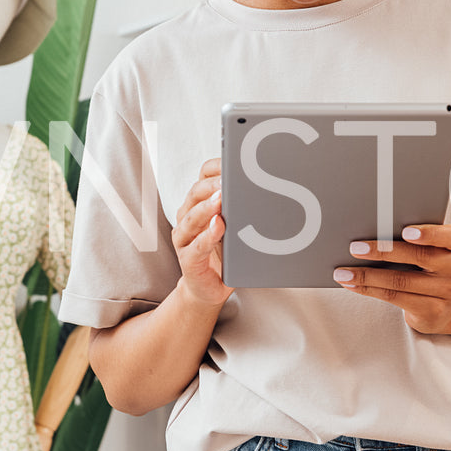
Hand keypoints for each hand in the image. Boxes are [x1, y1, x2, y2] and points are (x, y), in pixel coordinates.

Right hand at [172, 157, 231, 308]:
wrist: (208, 289)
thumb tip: (265, 190)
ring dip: (207, 207)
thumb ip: (240, 209)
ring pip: (192, 217)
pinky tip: (218, 227)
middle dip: (213, 185)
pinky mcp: (188, 259)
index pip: (203, 177)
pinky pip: (196, 245)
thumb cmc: (224, 255)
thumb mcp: (234, 228)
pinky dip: (207, 235)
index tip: (232, 161)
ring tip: (221, 199)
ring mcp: (185, 238)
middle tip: (229, 180)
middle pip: (195, 193)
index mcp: (199, 204)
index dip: (216, 167)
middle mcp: (188, 217)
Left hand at [332, 223, 450, 334]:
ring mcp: (447, 292)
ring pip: (400, 280)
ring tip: (344, 272)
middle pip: (419, 257)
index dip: (429, 233)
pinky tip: (354, 284)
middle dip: (382, 251)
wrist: (449, 308)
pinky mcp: (431, 311)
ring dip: (367, 275)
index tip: (406, 231)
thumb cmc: (433, 271)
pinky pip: (394, 297)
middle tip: (356, 248)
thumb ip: (416, 241)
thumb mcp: (434, 252)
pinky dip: (369, 289)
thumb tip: (374, 230)